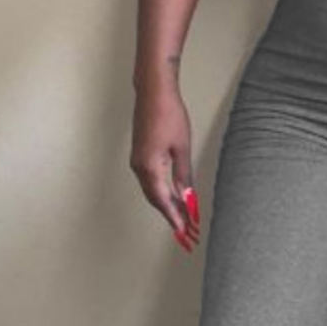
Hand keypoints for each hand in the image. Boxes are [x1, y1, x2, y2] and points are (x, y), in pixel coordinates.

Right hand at [130, 81, 200, 252]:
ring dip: (168, 205)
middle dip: (173, 216)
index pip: (163, 201)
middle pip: (156, 200)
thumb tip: (187, 196)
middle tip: (188, 231)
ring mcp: (138, 161)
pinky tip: (175, 195)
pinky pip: (151, 180)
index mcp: (150, 167)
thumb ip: (184, 175)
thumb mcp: (182, 147)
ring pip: (153, 191)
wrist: (153, 92)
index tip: (185, 233)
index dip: (175, 218)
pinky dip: (163, 192)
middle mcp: (140, 167)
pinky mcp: (141, 155)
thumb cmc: (168, 114)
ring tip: (185, 217)